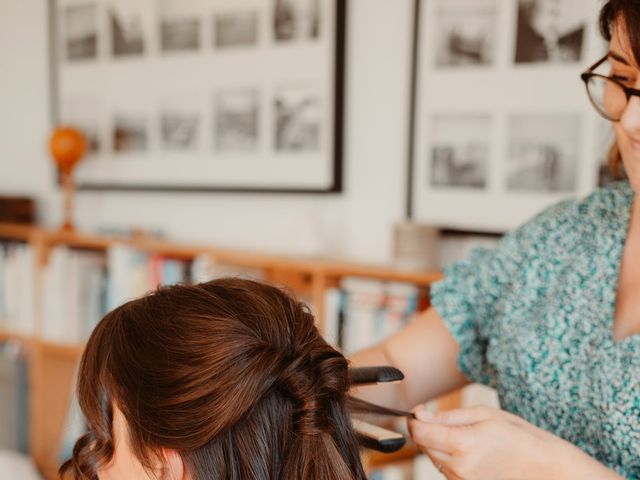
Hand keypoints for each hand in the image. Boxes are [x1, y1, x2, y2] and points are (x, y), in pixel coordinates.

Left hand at [407, 405, 621, 479]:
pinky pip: (447, 471)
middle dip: (427, 431)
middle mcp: (459, 467)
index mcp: (463, 444)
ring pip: (433, 459)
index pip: (420, 433)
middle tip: (443, 420)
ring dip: (438, 446)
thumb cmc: (519, 436)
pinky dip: (449, 458)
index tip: (419, 412)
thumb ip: (447, 416)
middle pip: (424, 447)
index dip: (414, 420)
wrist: (546, 468)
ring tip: (464, 437)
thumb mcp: (484, 414)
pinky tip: (469, 451)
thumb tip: (419, 414)